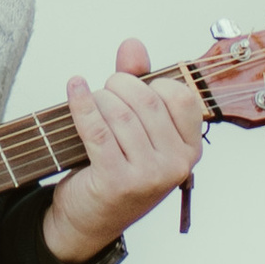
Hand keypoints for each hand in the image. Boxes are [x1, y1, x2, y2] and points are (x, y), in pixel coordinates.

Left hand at [41, 37, 205, 263]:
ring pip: (119, 113)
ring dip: (98, 99)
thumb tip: (132, 45)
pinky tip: (74, 87)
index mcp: (190, 150)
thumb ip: (138, 83)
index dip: (152, 83)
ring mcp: (149, 176)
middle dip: (119, 85)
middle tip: (105, 92)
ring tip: (91, 103)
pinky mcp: (117, 181)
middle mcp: (176, 165)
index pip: (181, 97)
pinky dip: (82, 103)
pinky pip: (98, 129)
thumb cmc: (116, 166)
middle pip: (147, 101)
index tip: (133, 88)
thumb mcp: (135, 127)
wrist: (88, 219)